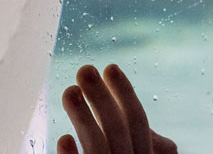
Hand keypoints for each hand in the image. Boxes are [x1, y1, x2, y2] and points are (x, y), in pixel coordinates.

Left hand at [58, 64, 177, 153]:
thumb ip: (148, 145)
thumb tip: (145, 124)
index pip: (137, 122)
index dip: (125, 93)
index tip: (110, 67)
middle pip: (118, 130)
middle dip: (102, 98)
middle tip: (85, 69)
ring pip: (98, 148)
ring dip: (83, 118)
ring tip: (70, 91)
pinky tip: (64, 139)